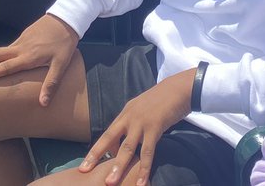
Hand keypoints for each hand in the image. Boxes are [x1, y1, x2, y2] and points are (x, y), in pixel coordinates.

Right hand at [0, 14, 77, 100]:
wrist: (67, 18)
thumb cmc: (64, 44)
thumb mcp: (61, 65)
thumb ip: (51, 83)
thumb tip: (42, 103)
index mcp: (28, 57)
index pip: (5, 67)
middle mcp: (20, 48)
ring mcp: (21, 40)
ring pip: (0, 49)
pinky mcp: (25, 34)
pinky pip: (8, 46)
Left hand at [79, 69, 194, 185]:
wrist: (179, 88)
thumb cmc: (163, 100)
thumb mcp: (143, 108)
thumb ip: (134, 122)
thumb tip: (126, 140)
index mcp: (126, 113)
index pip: (108, 133)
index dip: (97, 149)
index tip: (85, 163)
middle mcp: (130, 117)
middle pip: (109, 138)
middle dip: (96, 155)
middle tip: (84, 170)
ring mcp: (142, 122)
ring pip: (127, 148)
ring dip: (118, 166)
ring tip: (110, 182)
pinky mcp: (155, 127)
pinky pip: (148, 152)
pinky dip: (144, 169)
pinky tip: (140, 182)